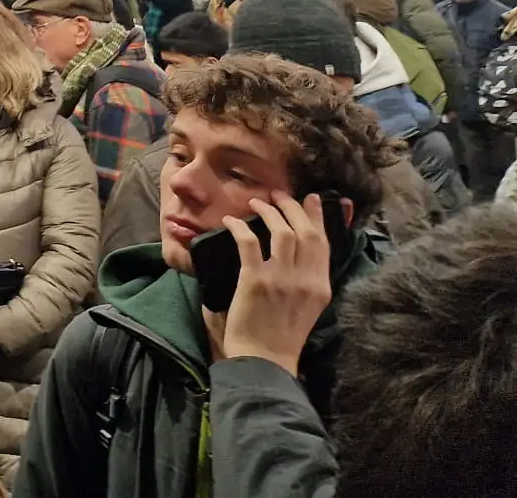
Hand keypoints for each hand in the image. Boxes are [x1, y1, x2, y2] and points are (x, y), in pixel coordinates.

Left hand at [219, 192, 333, 376]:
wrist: (265, 360)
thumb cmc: (282, 334)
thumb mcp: (308, 306)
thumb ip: (308, 279)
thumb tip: (301, 251)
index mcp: (321, 286)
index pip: (324, 243)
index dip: (317, 217)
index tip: (312, 199)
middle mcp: (306, 280)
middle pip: (305, 232)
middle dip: (293, 207)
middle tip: (279, 195)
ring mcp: (281, 279)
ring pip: (281, 232)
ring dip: (268, 212)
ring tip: (256, 203)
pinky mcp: (255, 281)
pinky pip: (249, 242)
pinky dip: (240, 226)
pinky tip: (231, 221)